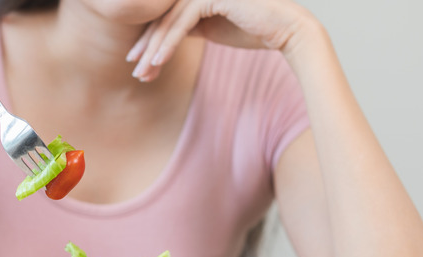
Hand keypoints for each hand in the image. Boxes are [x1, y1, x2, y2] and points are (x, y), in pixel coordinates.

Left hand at [128, 0, 315, 81]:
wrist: (287, 30)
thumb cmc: (254, 30)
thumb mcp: (213, 29)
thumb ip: (191, 26)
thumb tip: (167, 37)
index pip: (167, 16)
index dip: (150, 40)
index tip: (138, 63)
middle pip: (164, 18)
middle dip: (147, 47)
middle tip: (135, 71)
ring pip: (169, 21)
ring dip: (153, 49)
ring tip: (142, 72)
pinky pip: (183, 23)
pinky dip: (169, 43)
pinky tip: (158, 61)